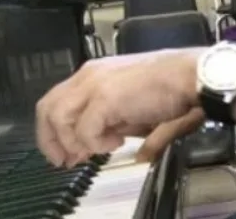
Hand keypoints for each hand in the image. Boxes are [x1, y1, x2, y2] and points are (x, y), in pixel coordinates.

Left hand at [36, 48, 204, 167]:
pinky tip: (116, 143)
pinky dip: (95, 144)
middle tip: (67, 160)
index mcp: (93, 75)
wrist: (190, 75)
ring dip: (72, 142)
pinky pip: (84, 130)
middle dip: (51, 139)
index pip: (57, 101)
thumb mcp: (135, 110)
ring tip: (93, 151)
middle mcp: (88, 75)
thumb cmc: (171, 90)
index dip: (56, 131)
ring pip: (57, 117)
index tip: (69, 153)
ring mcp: (94, 84)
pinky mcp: (104, 97)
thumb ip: (116, 125)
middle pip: (46, 108)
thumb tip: (116, 151)